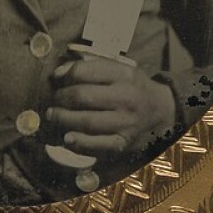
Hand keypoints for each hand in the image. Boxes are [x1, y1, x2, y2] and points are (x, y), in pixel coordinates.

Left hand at [47, 57, 175, 157]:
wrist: (160, 111)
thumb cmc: (132, 87)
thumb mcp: (117, 69)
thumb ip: (89, 67)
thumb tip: (59, 74)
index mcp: (123, 75)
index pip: (84, 72)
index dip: (64, 75)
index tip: (55, 79)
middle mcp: (125, 97)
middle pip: (82, 97)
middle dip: (60, 98)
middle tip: (52, 100)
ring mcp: (125, 122)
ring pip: (86, 122)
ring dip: (63, 119)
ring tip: (52, 116)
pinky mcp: (123, 143)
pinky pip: (97, 145)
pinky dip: (79, 143)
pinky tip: (66, 138)